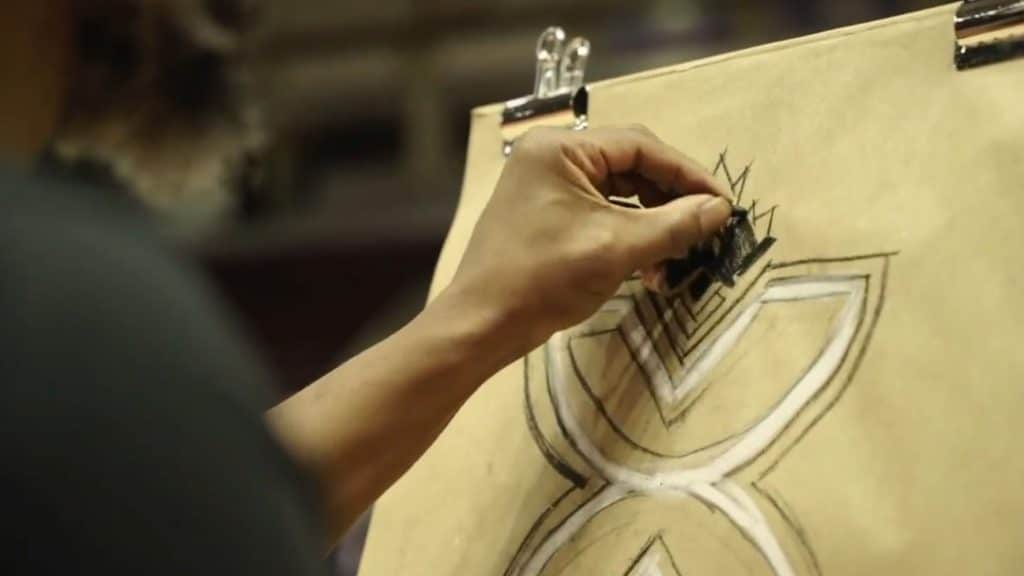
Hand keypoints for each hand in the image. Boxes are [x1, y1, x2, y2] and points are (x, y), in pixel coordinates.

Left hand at [444, 125, 733, 352]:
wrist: (482, 324)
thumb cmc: (543, 279)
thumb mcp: (616, 248)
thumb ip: (674, 225)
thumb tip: (720, 209)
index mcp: (561, 149)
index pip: (641, 146)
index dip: (687, 174)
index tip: (722, 203)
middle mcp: (551, 157)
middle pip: (630, 166)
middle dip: (669, 200)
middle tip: (704, 228)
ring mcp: (546, 186)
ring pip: (618, 193)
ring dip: (651, 223)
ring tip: (676, 255)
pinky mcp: (546, 215)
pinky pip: (600, 213)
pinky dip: (627, 235)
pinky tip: (649, 266)